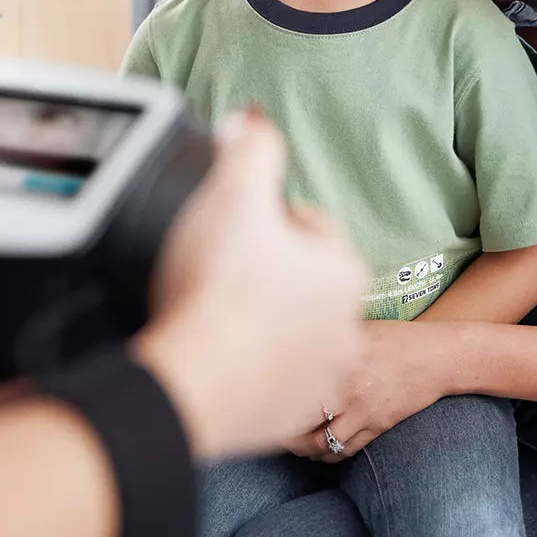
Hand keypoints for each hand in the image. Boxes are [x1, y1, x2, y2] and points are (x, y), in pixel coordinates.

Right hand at [134, 110, 367, 461]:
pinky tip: (218, 353)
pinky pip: (271, 378)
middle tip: (218, 274)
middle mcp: (346, 326)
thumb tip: (252, 122)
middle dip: (264, 272)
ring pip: (287, 330)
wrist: (189, 385)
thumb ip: (251, 146)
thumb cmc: (215, 290)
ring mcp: (321, 376)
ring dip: (259, 321)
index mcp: (343, 270)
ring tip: (217, 315)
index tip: (232, 233)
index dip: (263, 221)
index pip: (307, 225)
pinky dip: (248, 366)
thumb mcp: (233, 193)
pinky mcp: (291, 414)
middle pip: (299, 280)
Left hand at [285, 320, 451, 461]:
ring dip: (307, 449)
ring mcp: (363, 410)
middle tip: (280, 432)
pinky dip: (331, 454)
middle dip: (288, 434)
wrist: (438, 357)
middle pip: (303, 424)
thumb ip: (333, 341)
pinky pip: (347, 449)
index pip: (297, 389)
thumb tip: (301, 342)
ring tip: (301, 444)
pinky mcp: (378, 425)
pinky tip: (325, 449)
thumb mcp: (361, 330)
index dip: (278, 402)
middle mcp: (347, 388)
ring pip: (324, 443)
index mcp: (338, 360)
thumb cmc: (398, 338)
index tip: (273, 402)